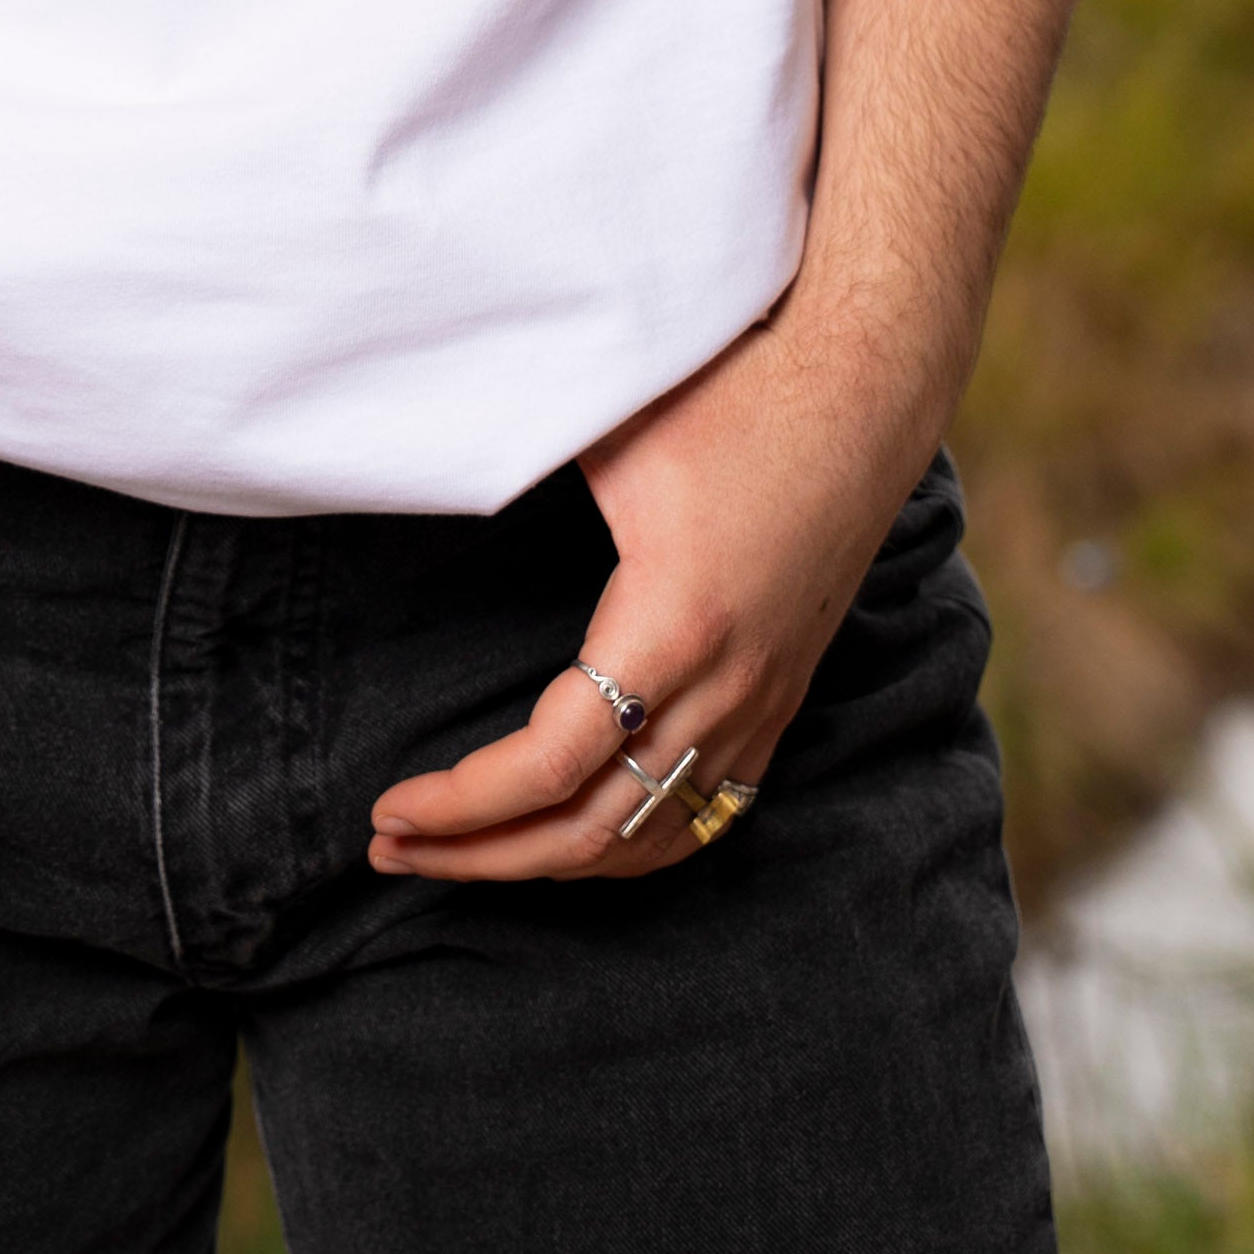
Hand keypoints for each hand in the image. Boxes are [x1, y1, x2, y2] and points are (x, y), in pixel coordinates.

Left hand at [364, 315, 926, 884]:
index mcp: (672, 623)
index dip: (460, 804)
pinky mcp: (780, 700)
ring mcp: (760, 703)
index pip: (549, 766)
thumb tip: (416, 465)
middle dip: (480, 856)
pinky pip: (703, 816)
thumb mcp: (610, 428)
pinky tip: (571, 843)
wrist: (865, 390)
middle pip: (590, 830)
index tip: (388, 805)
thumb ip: (512, 458)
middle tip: (392, 850)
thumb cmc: (734, 392)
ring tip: (461, 855)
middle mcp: (725, 686)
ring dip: (546, 863)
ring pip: (648, 839)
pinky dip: (628, 850)